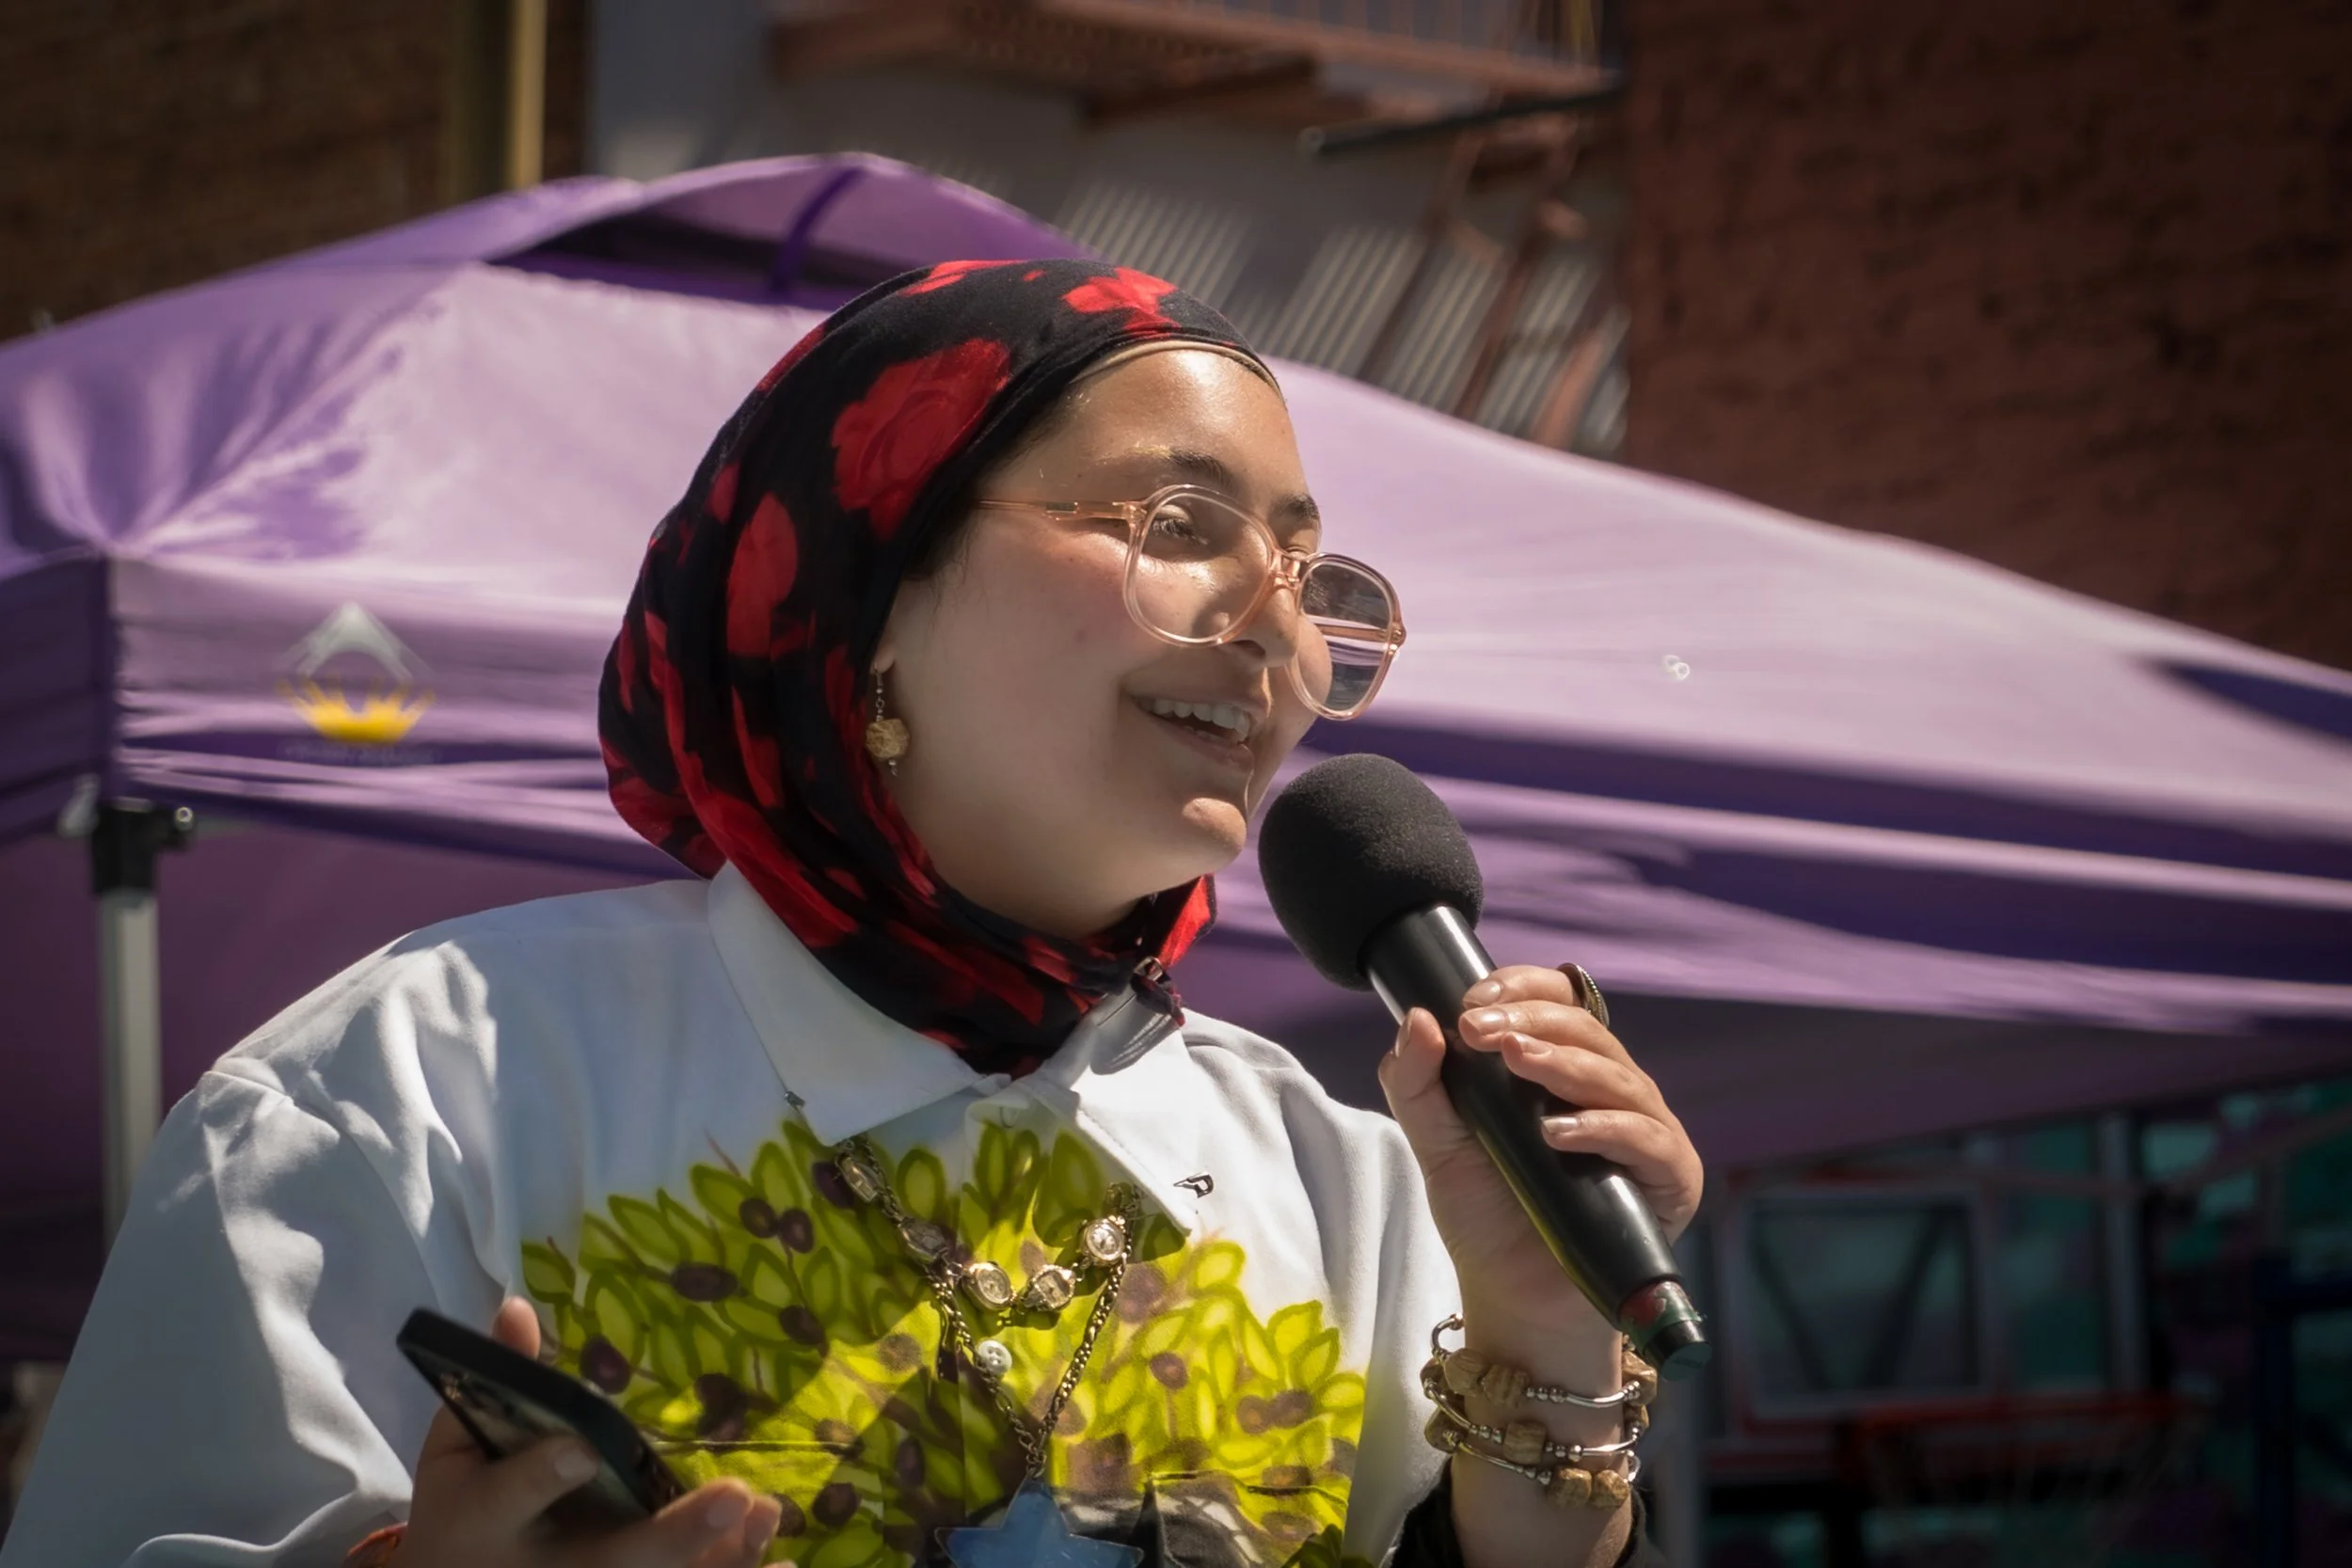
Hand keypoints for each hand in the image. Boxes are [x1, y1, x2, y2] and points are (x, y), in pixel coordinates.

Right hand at [402, 1298, 787, 1567]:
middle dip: (674, 1536)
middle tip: (731, 1497)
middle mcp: (546, 1566)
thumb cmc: (467, 1512)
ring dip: (717, 1555)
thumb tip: (519, 1306)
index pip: (511, 1495)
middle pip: (612, 1559)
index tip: (581, 1449)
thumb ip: (496, 1381)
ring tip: (762, 1513)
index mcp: (485, 1520)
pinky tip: (781, 1565)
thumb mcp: (462, 1448)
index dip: (544, 1475)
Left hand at [1377, 964, 1702, 1344]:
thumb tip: (1417, 1018)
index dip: (1522, 988)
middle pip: (1588, 1029)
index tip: (1471, 1001)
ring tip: (1517, 1061)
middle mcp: (1609, 1090)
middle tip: (1481, 1030)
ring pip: (1617, 1075)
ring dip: (1564, 1063)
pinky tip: (1558, 1132)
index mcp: (1562, 1069)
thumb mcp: (1437, 1144)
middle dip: (1532, 1021)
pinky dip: (1603, 1128)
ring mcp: (1645, 1131)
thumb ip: (1418, 1085)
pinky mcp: (1671, 1177)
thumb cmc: (1485, 1215)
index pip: (1559, 1001)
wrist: (1515, 1299)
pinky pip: (1645, 1138)